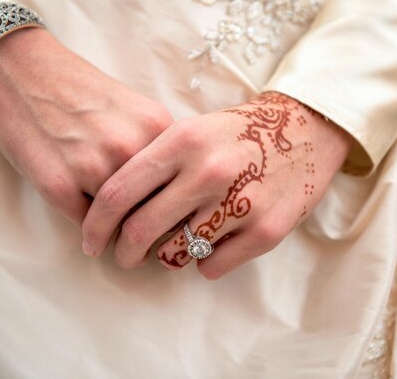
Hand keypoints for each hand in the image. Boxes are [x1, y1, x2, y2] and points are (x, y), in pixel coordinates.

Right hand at [0, 27, 172, 224]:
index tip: (165, 212)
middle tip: (140, 228)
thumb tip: (175, 195)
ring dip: (117, 228)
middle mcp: (129, 147)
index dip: (172, 202)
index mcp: (156, 127)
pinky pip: (87, 226)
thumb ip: (157, 148)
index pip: (179, 183)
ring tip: (109, 219)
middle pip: (153, 207)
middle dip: (148, 222)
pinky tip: (82, 207)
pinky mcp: (58, 185)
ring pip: (121, 222)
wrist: (24, 74)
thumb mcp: (136, 111)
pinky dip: (89, 227)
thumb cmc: (82, 94)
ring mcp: (93, 167)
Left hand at [81, 91, 353, 278]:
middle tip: (124, 256)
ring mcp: (239, 203)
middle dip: (123, 252)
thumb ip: (154, 164)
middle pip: (140, 230)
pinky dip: (204, 261)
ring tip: (178, 240)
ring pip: (174, 254)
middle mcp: (208, 172)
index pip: (118, 192)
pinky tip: (214, 241)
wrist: (306, 130)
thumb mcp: (193, 131)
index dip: (94, 224)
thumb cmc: (239, 133)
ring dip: (166, 255)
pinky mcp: (265, 231)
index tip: (90, 240)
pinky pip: (211, 266)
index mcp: (183, 141)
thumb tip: (113, 211)